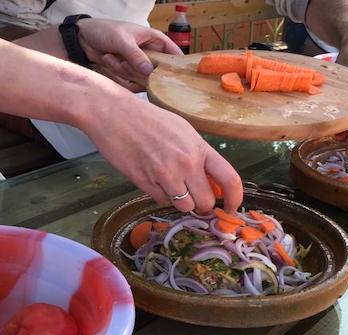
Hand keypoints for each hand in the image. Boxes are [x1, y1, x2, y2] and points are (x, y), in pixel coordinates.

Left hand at [77, 19, 182, 91]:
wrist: (82, 40)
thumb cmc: (103, 31)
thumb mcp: (121, 40)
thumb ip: (135, 55)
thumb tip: (149, 71)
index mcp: (154, 40)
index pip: (174, 54)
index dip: (177, 65)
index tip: (171, 75)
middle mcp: (150, 55)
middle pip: (159, 73)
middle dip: (140, 70)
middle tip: (125, 62)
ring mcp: (139, 67)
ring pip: (143, 80)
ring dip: (124, 71)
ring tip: (111, 56)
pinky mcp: (129, 76)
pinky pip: (131, 85)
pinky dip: (118, 76)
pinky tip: (108, 61)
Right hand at [80, 86, 242, 212]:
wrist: (112, 113)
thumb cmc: (149, 119)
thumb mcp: (183, 131)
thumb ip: (199, 155)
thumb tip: (212, 182)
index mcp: (199, 147)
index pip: (229, 179)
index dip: (235, 199)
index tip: (231, 208)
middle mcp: (185, 162)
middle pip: (205, 202)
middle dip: (202, 204)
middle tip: (195, 197)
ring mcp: (164, 174)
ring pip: (184, 206)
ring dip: (181, 201)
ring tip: (171, 184)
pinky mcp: (144, 183)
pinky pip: (162, 201)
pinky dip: (161, 196)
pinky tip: (153, 178)